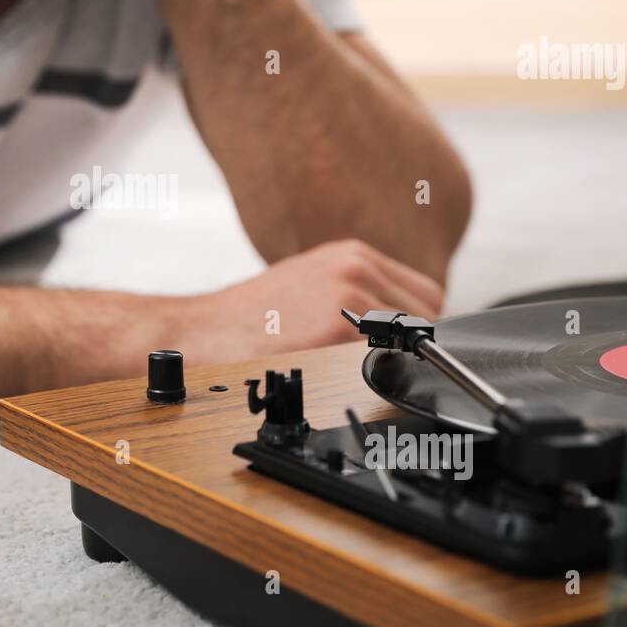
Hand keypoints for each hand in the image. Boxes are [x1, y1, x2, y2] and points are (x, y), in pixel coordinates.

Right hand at [180, 240, 444, 363]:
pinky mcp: (337, 328)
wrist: (202, 330)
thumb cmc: (250, 316)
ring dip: (387, 359)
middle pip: (425, 318)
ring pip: (409, 341)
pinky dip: (370, 371)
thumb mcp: (312, 283)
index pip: (425, 295)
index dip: (415, 327)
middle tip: (368, 359)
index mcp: (352, 255)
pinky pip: (384, 358)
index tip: (397, 345)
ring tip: (344, 364)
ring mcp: (349, 295)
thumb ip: (360, 294)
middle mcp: (355, 268)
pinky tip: (336, 370)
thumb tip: (400, 326)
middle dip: (405, 344)